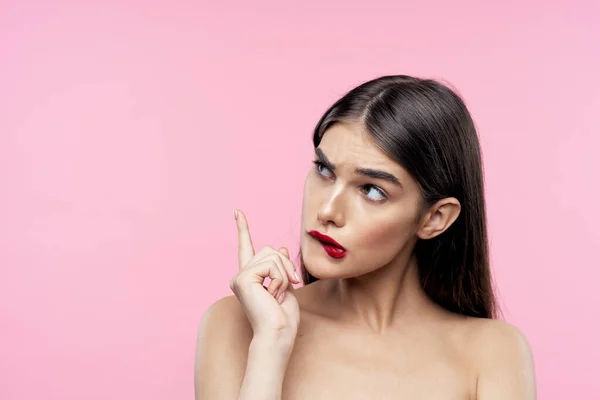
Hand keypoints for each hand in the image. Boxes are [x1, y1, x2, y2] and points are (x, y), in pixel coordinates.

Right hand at [229, 209, 300, 341]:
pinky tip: (273, 295)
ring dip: (284, 275)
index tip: (237, 211)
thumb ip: (280, 267)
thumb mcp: (286, 285)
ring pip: (273, 256)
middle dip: (286, 266)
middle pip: (270, 250)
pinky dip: (280, 280)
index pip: (246, 246)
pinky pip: (271, 266)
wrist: (277, 334)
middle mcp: (241, 275)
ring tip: (277, 295)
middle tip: (287, 288)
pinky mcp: (243, 279)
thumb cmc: (283, 317)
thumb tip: (280, 248)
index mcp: (251, 276)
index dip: (243, 228)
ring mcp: (240, 276)